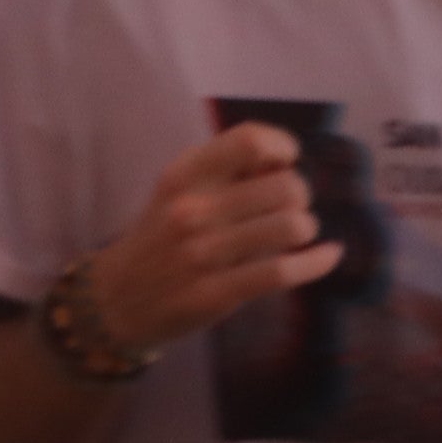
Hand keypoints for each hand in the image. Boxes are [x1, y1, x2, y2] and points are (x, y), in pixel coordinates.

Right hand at [85, 122, 343, 356]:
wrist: (112, 302)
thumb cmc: (160, 238)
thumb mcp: (178, 191)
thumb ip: (225, 170)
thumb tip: (285, 160)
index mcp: (183, 176)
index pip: (249, 140)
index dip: (282, 146)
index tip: (285, 162)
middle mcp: (192, 210)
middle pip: (284, 185)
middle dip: (300, 195)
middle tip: (289, 208)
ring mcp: (202, 254)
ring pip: (291, 226)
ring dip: (305, 228)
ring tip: (295, 234)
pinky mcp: (215, 294)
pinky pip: (283, 272)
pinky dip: (318, 262)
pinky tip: (329, 255)